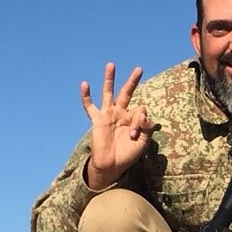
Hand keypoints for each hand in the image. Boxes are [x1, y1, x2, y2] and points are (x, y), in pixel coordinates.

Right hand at [81, 63, 153, 189]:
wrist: (112, 165)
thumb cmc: (128, 155)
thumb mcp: (143, 143)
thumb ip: (147, 128)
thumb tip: (144, 115)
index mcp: (133, 118)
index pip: (140, 109)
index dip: (139, 119)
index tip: (134, 133)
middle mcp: (121, 113)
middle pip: (127, 93)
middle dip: (133, 81)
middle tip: (139, 69)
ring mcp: (108, 115)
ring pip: (108, 93)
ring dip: (109, 79)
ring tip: (111, 65)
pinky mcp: (97, 120)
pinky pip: (89, 106)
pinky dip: (86, 96)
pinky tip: (84, 84)